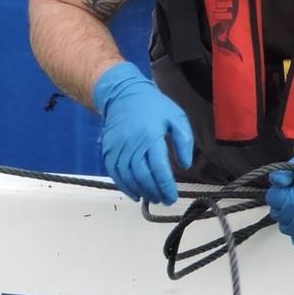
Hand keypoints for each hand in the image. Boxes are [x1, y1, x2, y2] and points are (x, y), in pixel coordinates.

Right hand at [92, 62, 193, 204]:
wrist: (123, 94)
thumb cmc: (153, 105)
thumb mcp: (176, 117)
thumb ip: (184, 141)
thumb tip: (185, 165)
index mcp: (151, 137)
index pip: (159, 168)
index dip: (165, 186)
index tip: (172, 197)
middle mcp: (132, 145)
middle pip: (143, 176)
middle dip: (154, 192)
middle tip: (164, 200)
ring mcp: (118, 148)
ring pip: (128, 177)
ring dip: (140, 191)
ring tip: (151, 198)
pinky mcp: (108, 150)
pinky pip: (115, 173)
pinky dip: (124, 186)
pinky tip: (134, 193)